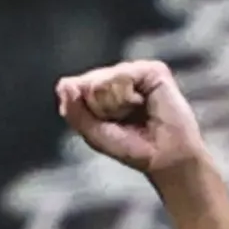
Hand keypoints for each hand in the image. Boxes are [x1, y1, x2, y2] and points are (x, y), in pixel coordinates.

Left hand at [58, 60, 208, 178]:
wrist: (164, 157)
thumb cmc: (131, 148)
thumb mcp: (93, 134)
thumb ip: (75, 111)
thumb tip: (63, 83)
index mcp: (103, 90)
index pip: (76, 88)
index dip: (84, 110)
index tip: (106, 126)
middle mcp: (119, 77)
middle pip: (87, 83)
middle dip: (99, 108)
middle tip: (123, 121)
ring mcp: (136, 72)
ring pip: (101, 79)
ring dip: (113, 105)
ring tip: (133, 113)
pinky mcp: (153, 70)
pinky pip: (121, 76)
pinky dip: (126, 97)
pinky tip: (142, 104)